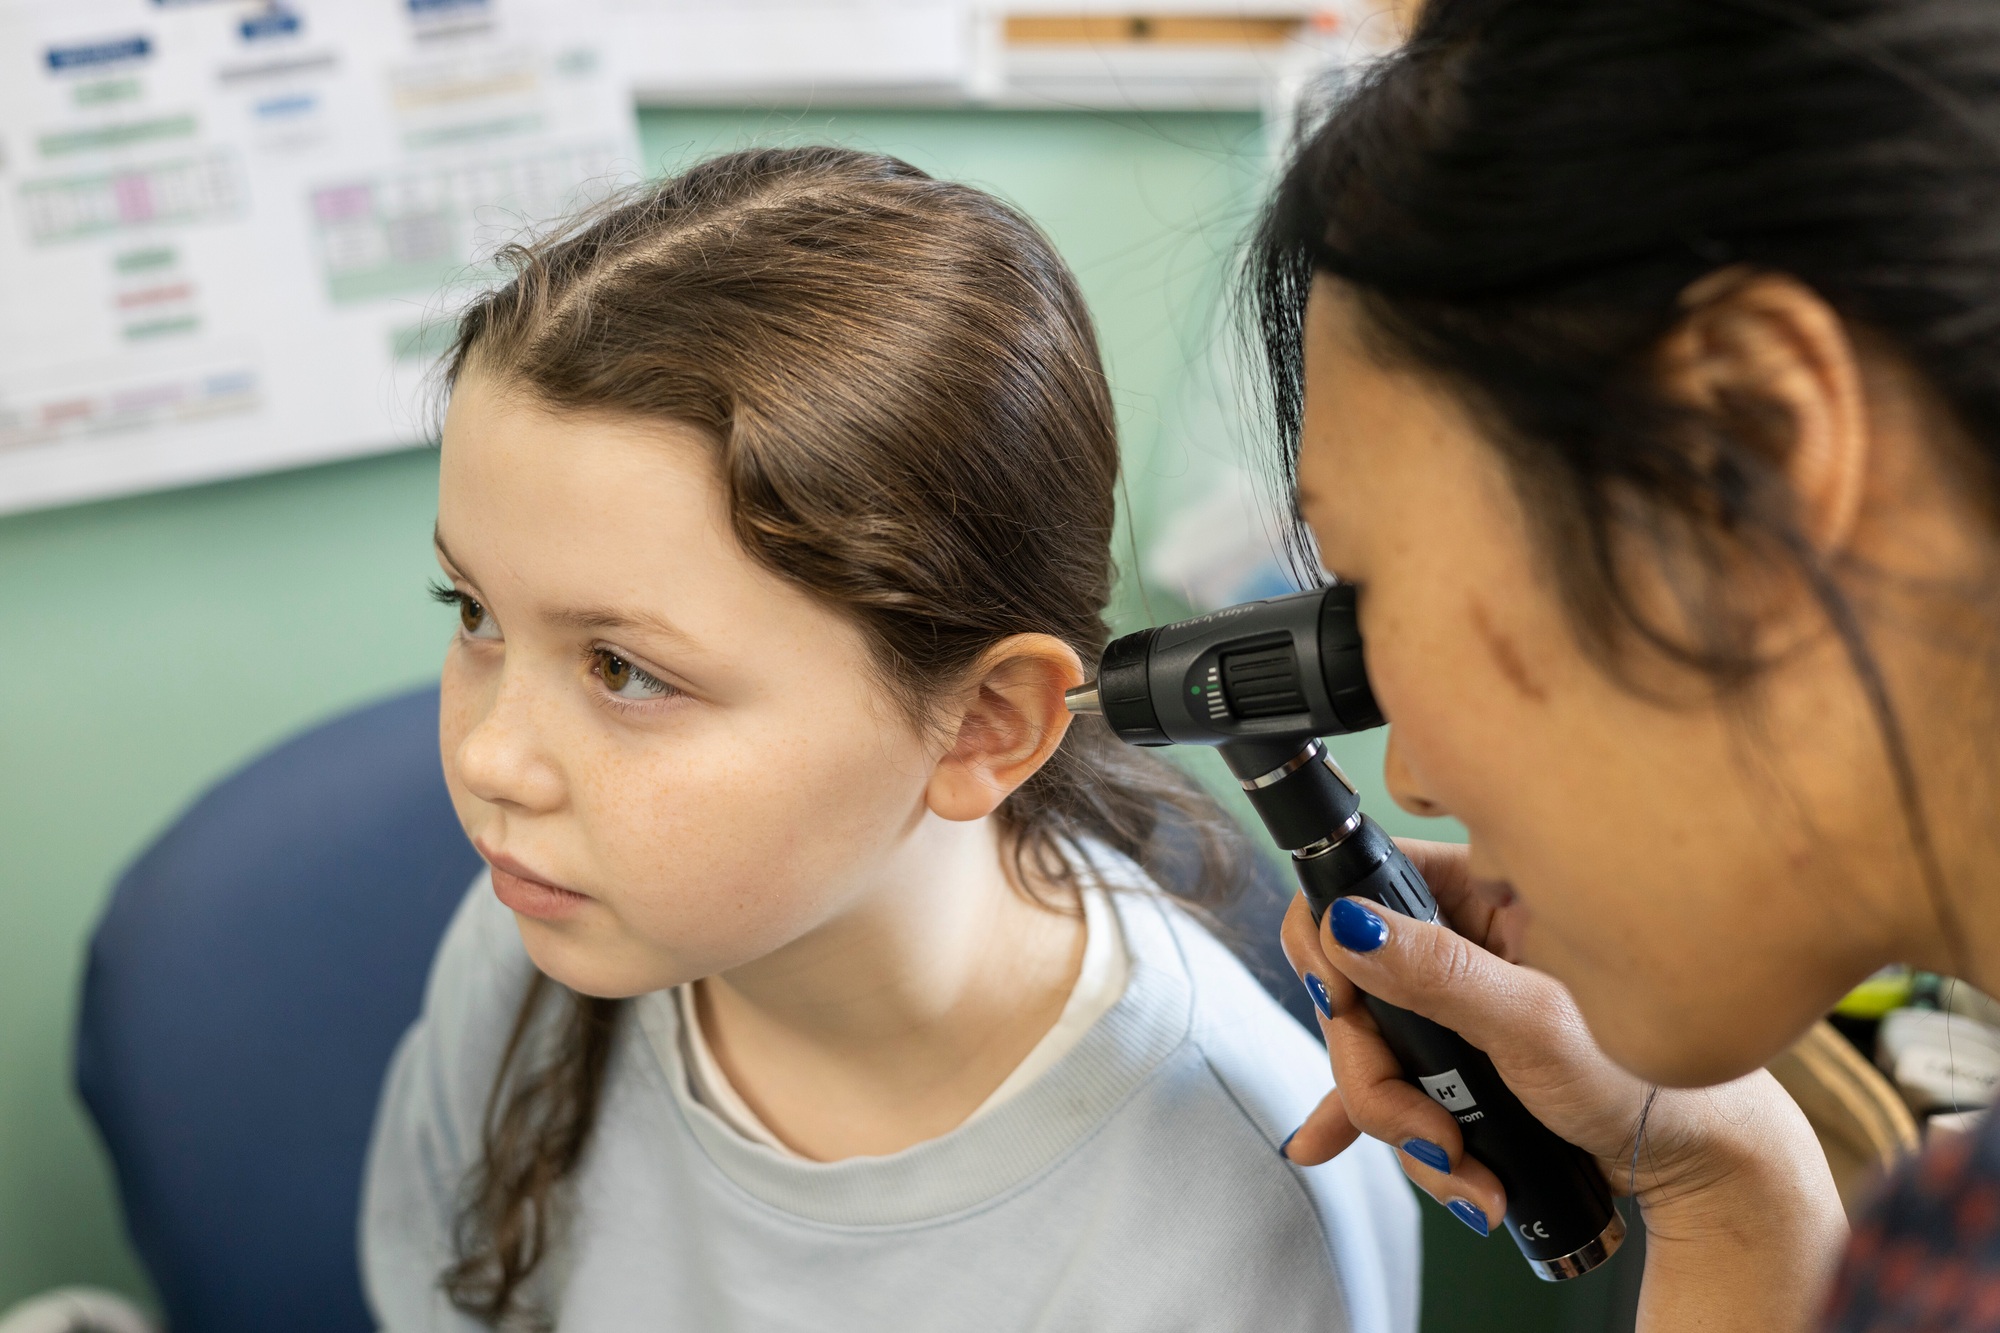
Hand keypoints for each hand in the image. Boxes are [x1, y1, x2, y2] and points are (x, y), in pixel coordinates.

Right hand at [1280, 840, 1845, 1330]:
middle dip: (1376, 1073)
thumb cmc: (1644, 1080)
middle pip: (1356, 989)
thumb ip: (1437, 974)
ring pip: (1371, 1051)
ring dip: (1401, 1122)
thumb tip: (1350, 926)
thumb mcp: (1534, 1021)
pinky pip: (1386, 1089)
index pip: (1366, 884)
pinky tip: (1331, 1142)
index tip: (1346, 1001)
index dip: (1335, 942)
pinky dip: (1380, 1127)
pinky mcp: (1452, 1067)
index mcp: (1482, 897)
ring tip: (1465, 1166)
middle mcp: (1459, 946)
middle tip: (1422, 1123)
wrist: (1691, 1167)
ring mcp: (1452, 1011)